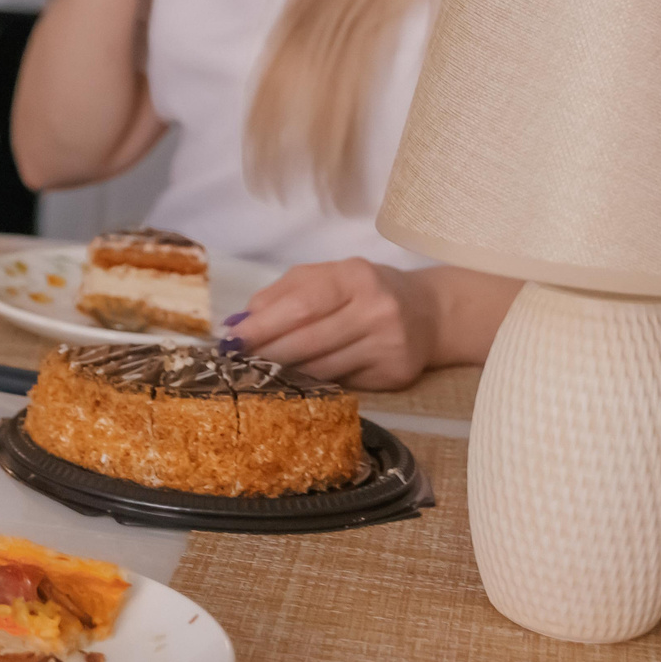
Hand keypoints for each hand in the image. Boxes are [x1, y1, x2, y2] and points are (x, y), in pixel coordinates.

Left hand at [225, 257, 440, 390]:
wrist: (428, 313)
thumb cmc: (362, 290)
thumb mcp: (324, 277)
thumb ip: (281, 295)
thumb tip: (239, 323)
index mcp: (355, 277)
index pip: (302, 305)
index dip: (263, 326)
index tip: (232, 341)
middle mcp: (377, 310)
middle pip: (309, 341)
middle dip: (268, 354)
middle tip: (238, 363)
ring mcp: (390, 345)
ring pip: (323, 369)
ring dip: (286, 373)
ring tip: (261, 373)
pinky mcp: (396, 374)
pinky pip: (342, 384)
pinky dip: (315, 384)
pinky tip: (298, 382)